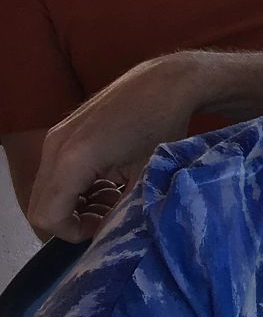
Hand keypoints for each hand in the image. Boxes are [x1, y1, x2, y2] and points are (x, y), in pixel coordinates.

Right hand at [28, 55, 201, 239]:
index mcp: (73, 159)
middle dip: (72, 219)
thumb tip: (109, 235)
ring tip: (112, 197)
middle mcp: (55, 147)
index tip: (105, 226)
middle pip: (42, 205)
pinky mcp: (63, 131)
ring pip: (48, 190)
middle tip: (108, 215)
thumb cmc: (162, 127)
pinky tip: (108, 181)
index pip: (48, 216)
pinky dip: (76, 186)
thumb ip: (122, 211)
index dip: (74, 233)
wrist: (167, 82)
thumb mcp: (146, 176)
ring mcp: (56, 136)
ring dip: (75, 203)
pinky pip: (56, 172)